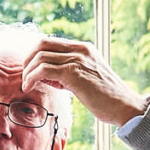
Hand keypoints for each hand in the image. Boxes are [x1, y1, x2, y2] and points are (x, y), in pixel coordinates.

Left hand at [20, 37, 146, 125]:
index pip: (51, 42)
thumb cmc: (107, 99)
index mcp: (84, 48)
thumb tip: (47, 76)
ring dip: (28, 72)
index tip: (31, 71)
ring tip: (27, 85)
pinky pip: (43, 70)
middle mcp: (80, 49)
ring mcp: (77, 60)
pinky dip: (31, 78)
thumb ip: (69, 73)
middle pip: (42, 43)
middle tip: (26, 77)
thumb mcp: (87, 78)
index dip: (35, 55)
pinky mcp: (73, 73)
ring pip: (40, 56)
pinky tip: (30, 88)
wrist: (124, 107)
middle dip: (28, 60)